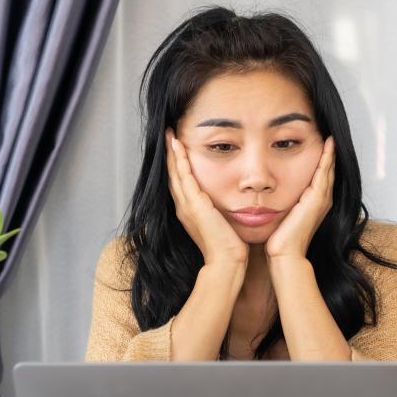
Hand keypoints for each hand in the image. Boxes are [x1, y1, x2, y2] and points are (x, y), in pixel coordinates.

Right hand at [165, 128, 248, 265]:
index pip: (179, 182)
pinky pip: (184, 176)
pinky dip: (180, 160)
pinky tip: (179, 146)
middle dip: (170, 154)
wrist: (227, 262)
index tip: (176, 147)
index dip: (176, 164)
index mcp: (189, 211)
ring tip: (169, 134)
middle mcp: (184, 207)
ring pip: (175, 172)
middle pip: (172, 174)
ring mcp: (187, 205)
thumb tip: (227, 202)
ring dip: (172, 152)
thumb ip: (218, 211)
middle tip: (167, 134)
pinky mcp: (194, 204)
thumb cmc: (228, 246)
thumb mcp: (221, 222)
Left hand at [265, 135, 334, 259]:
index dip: (321, 161)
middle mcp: (322, 200)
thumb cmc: (280, 240)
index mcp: (314, 204)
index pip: (320, 177)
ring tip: (330, 136)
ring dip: (330, 152)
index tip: (319, 145)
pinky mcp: (317, 199)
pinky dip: (327, 157)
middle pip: (327, 170)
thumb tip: (269, 195)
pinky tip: (328, 144)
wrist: (285, 254)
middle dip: (328, 154)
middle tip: (329, 136)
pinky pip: (324, 172)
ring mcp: (322, 199)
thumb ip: (283, 204)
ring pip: (328, 169)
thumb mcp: (282, 215)